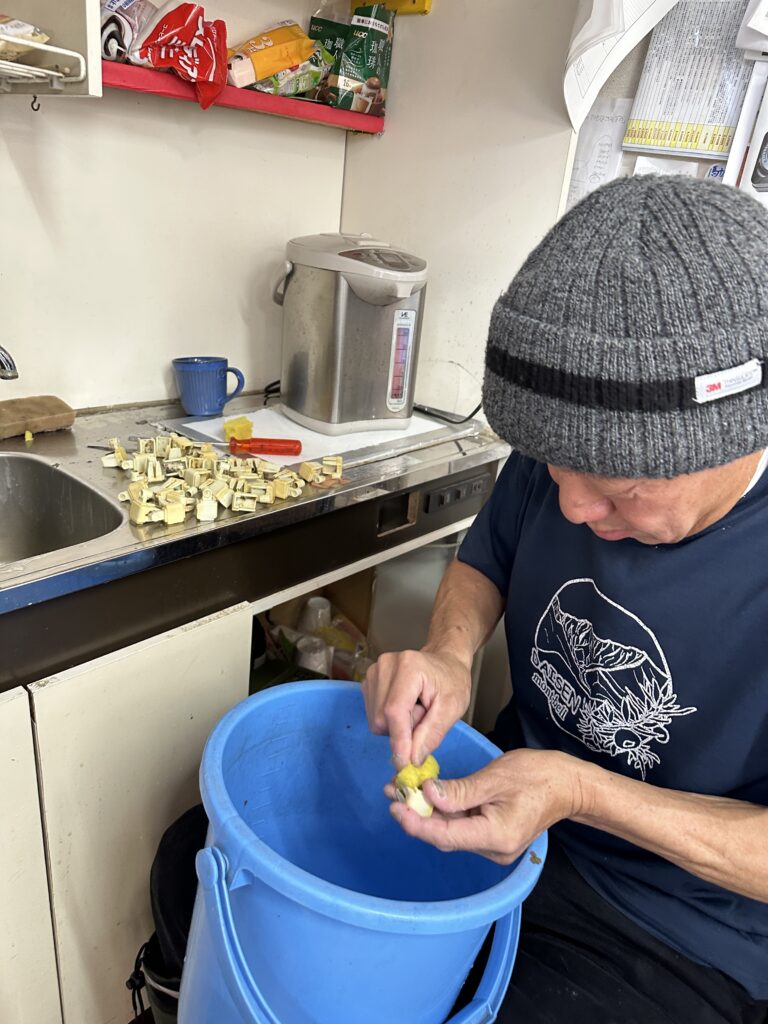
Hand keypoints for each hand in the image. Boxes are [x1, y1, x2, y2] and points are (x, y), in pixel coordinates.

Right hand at [363, 649, 472, 767]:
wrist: (444, 661)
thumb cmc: (451, 681)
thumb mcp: (452, 708)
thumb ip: (432, 734)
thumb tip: (412, 760)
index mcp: (409, 666)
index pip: (394, 711)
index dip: (399, 741)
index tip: (404, 765)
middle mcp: (385, 665)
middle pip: (382, 719)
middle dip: (403, 730)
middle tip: (424, 718)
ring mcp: (374, 672)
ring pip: (375, 720)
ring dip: (396, 726)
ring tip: (416, 709)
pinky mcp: (368, 681)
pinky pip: (373, 715)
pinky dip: (389, 720)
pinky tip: (405, 707)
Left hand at [387, 749, 586, 863]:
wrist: (569, 785)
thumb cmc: (538, 776)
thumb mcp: (496, 777)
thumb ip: (460, 791)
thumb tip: (427, 794)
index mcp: (495, 836)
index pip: (445, 836)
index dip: (416, 823)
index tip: (395, 806)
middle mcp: (493, 849)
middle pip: (445, 836)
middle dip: (416, 814)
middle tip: (393, 790)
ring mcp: (495, 846)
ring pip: (452, 832)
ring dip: (428, 812)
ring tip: (404, 790)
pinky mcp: (494, 837)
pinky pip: (463, 827)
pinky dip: (445, 812)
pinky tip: (429, 796)